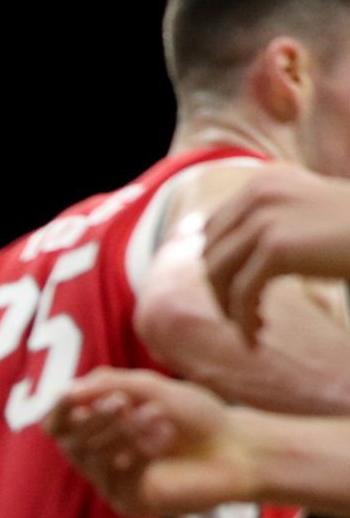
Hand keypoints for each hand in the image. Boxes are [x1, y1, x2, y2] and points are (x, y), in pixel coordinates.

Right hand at [46, 369, 260, 517]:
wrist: (239, 449)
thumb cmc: (197, 417)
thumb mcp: (152, 389)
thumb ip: (110, 385)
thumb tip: (67, 391)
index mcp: (97, 429)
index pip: (58, 424)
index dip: (59, 410)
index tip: (71, 395)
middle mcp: (99, 457)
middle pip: (71, 441)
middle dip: (94, 419)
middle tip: (123, 402)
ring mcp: (113, 482)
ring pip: (94, 458)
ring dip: (124, 432)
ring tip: (158, 415)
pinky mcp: (130, 502)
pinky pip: (119, 476)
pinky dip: (139, 451)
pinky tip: (164, 435)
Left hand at [202, 168, 349, 340]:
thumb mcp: (306, 216)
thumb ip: (268, 225)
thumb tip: (214, 257)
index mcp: (265, 181)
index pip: (215, 229)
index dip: (218, 265)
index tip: (234, 293)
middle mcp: (259, 193)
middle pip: (211, 251)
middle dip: (220, 289)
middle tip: (242, 316)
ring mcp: (266, 218)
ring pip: (218, 274)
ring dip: (230, 308)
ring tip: (254, 327)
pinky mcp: (277, 248)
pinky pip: (241, 294)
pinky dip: (243, 321)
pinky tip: (257, 336)